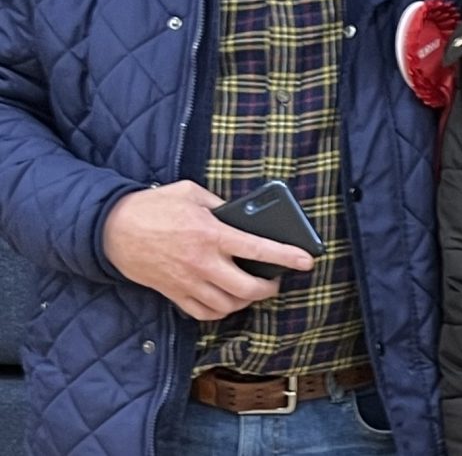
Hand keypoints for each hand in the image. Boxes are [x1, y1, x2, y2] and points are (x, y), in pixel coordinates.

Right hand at [101, 182, 312, 319]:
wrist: (110, 229)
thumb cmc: (152, 206)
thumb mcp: (191, 193)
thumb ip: (220, 204)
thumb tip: (241, 216)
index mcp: (211, 234)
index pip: (258, 248)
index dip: (287, 256)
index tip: (307, 261)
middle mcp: (202, 262)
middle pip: (248, 288)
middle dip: (270, 288)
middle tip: (275, 281)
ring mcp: (186, 281)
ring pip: (228, 305)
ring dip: (246, 301)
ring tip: (252, 289)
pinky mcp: (172, 293)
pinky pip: (203, 313)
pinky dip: (221, 311)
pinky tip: (227, 300)